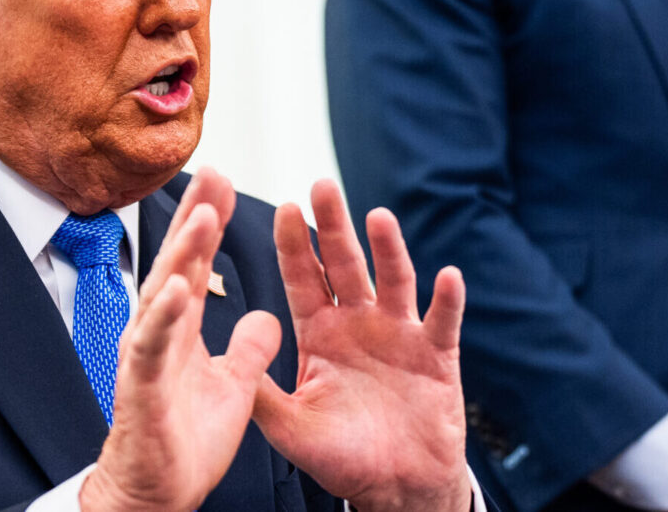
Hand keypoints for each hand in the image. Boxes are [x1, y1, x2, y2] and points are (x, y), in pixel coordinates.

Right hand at [82, 169, 282, 511]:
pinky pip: (155, 348)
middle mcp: (160, 333)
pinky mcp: (144, 388)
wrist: (155, 494)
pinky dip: (164, 317)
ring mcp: (148, 357)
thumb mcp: (232, 387)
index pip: (197, 263)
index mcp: (182, 329)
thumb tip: (269, 317)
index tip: (223, 180)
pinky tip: (177, 288)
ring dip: (183, 255)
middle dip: (195, 217)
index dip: (209, 221)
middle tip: (212, 172)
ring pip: (164, 295)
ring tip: (204, 214)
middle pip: (178, 263)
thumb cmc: (184, 444)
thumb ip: (248, 349)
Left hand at [253, 180, 471, 511]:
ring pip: (394, 281)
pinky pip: (443, 321)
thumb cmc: (343, 458)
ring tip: (378, 218)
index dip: (294, 245)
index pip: (304, 279)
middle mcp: (359, 324)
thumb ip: (261, 394)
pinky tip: (447, 276)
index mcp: (321, 334)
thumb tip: (220, 361)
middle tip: (322, 186)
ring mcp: (400, 335)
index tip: (283, 209)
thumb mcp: (292, 428)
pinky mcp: (437, 355)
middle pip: (346, 264)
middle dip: (334, 226)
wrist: (397, 489)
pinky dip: (447, 299)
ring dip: (389, 250)